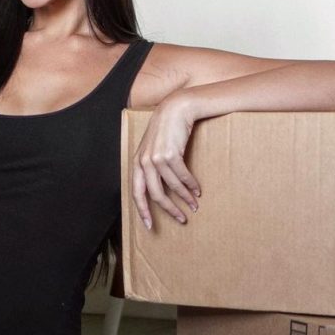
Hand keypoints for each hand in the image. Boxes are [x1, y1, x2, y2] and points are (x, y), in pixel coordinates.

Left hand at [132, 91, 200, 228]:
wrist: (176, 108)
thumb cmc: (167, 129)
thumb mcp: (153, 147)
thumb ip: (152, 166)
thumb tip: (159, 188)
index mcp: (137, 162)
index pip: (136, 192)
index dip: (143, 210)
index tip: (150, 225)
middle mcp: (143, 161)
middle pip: (154, 194)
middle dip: (168, 209)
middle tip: (181, 219)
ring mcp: (156, 157)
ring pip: (170, 187)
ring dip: (184, 198)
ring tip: (194, 205)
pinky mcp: (170, 154)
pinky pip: (182, 176)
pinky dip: (191, 185)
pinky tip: (197, 190)